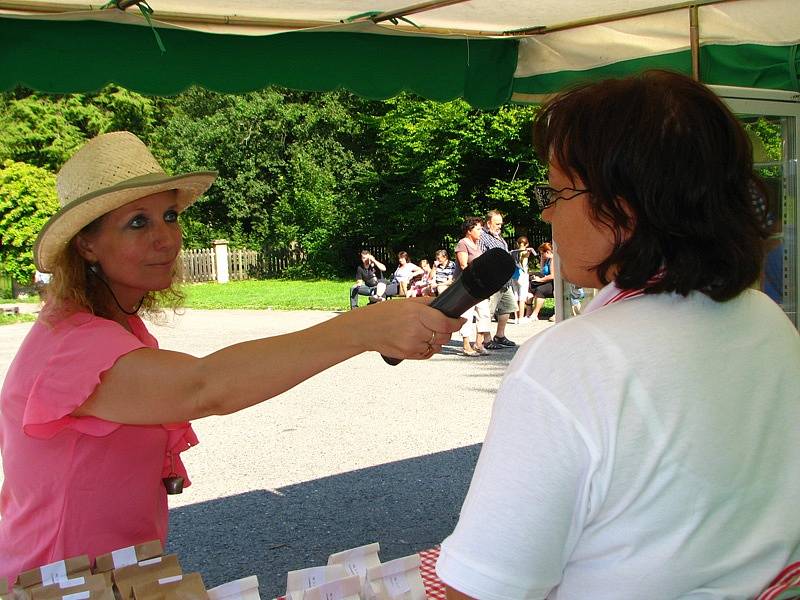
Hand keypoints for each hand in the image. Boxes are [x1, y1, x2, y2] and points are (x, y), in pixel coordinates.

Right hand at [348, 297, 463, 359]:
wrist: (366, 329)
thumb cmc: (385, 313)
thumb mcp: (407, 303)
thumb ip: (428, 304)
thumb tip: (446, 306)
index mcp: (417, 313)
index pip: (446, 323)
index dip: (457, 323)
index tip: (461, 321)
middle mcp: (416, 330)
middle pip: (445, 336)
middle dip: (447, 331)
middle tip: (441, 325)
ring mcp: (412, 344)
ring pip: (438, 346)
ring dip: (437, 340)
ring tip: (425, 332)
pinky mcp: (409, 355)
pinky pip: (428, 354)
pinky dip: (429, 348)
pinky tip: (419, 340)